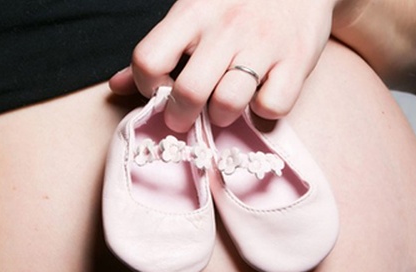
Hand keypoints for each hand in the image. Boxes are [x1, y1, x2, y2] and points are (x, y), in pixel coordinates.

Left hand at [108, 0, 337, 131]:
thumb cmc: (240, 0)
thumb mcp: (194, 12)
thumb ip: (159, 50)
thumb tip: (118, 86)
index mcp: (193, 12)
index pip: (148, 59)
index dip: (148, 86)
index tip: (160, 89)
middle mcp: (227, 26)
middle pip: (189, 92)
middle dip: (181, 116)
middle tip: (187, 116)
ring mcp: (265, 43)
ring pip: (229, 103)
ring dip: (222, 116)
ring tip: (224, 107)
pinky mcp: (297, 60)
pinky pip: (273, 107)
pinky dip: (265, 111)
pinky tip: (261, 96)